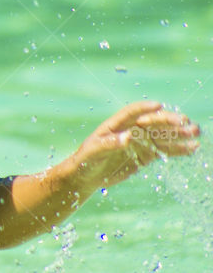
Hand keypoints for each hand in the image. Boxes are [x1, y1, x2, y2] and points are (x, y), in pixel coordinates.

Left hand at [67, 101, 200, 191]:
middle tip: (186, 122)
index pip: (132, 112)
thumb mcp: (94, 151)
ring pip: (162, 136)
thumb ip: (110, 144)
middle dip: (169, 121)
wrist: (86, 176)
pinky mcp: (146, 156)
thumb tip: (127, 137)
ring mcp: (140, 143)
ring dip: (178, 134)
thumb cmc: (86, 160)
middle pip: (152, 122)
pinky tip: (192, 147)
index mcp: (115, 125)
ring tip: (196, 132)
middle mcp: (130, 130)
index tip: (158, 106)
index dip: (144, 108)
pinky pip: (164, 151)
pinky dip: (178, 149)